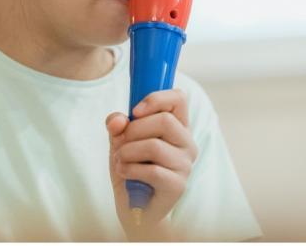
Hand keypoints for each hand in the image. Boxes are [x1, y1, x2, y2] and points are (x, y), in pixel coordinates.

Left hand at [105, 88, 197, 239]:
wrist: (134, 207)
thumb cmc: (131, 168)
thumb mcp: (120, 141)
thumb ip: (117, 125)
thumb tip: (117, 120)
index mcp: (178, 126)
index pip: (179, 98)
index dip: (156, 98)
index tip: (134, 111)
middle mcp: (187, 143)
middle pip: (164, 120)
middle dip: (133, 130)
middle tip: (121, 143)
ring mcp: (185, 165)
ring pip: (154, 146)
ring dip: (127, 152)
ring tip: (120, 160)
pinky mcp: (178, 185)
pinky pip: (152, 170)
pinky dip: (130, 169)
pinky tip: (124, 172)